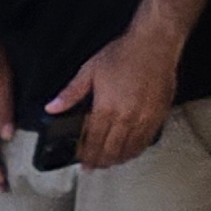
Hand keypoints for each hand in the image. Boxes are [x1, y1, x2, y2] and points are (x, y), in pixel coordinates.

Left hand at [51, 24, 181, 168]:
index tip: (82, 162)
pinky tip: (129, 151)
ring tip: (109, 162)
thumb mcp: (90, 70)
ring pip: (130, 150)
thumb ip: (70, 93)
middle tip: (94, 166)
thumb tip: (51, 108)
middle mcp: (126, 118)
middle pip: (111, 151)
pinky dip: (135, 150)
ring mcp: (144, 119)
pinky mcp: (159, 116)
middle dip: (100, 162)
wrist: (155, 44)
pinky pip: (146, 142)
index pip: (94, 141)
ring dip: (118, 159)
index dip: (87, 155)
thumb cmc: (123, 54)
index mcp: (106, 108)